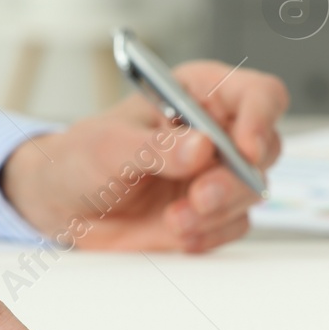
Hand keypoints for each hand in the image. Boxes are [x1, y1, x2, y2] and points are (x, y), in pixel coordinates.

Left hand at [1, 60, 288, 251]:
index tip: (245, 149)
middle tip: (198, 198)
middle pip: (264, 149)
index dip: (261, 118)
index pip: (258, 95)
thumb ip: (154, 147)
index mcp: (200, 94)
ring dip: (217, 212)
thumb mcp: (108, 145)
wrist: (63, 205)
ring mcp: (217, 175)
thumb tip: (200, 147)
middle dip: (235, 179)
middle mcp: (218, 132)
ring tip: (174, 221)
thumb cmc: (82, 158)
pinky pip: (234, 226)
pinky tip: (179, 235)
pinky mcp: (211, 213)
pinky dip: (210, 235)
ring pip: (252, 192)